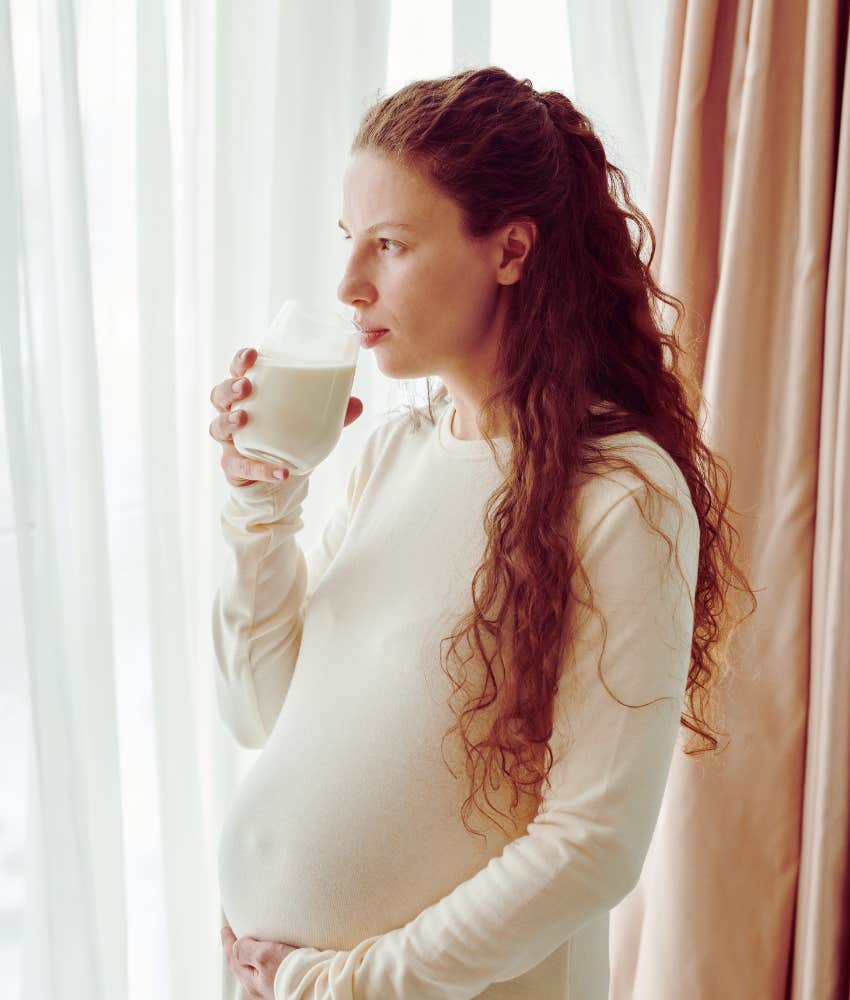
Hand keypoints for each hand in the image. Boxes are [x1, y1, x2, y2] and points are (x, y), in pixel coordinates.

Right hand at [209, 346, 364, 486]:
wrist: (278, 479)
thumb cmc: (288, 438)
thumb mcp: (311, 422)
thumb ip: (332, 412)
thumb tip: (357, 402)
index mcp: (250, 395)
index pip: (237, 371)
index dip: (240, 361)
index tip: (253, 354)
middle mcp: (232, 414)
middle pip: (218, 395)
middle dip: (230, 388)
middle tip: (246, 386)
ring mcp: (229, 441)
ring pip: (216, 427)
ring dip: (228, 420)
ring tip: (243, 418)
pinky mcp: (232, 467)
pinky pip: (239, 466)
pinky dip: (260, 469)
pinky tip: (280, 471)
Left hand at [221, 924, 299, 997]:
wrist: (316, 988)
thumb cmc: (292, 974)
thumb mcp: (265, 956)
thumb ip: (247, 950)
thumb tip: (237, 944)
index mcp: (251, 981)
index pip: (233, 958)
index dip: (227, 941)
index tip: (225, 929)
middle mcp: (260, 986)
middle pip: (242, 965)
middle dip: (238, 950)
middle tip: (235, 935)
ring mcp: (272, 986)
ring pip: (256, 968)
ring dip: (253, 954)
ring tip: (254, 942)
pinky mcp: (286, 982)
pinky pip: (270, 968)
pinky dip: (267, 957)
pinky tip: (275, 954)